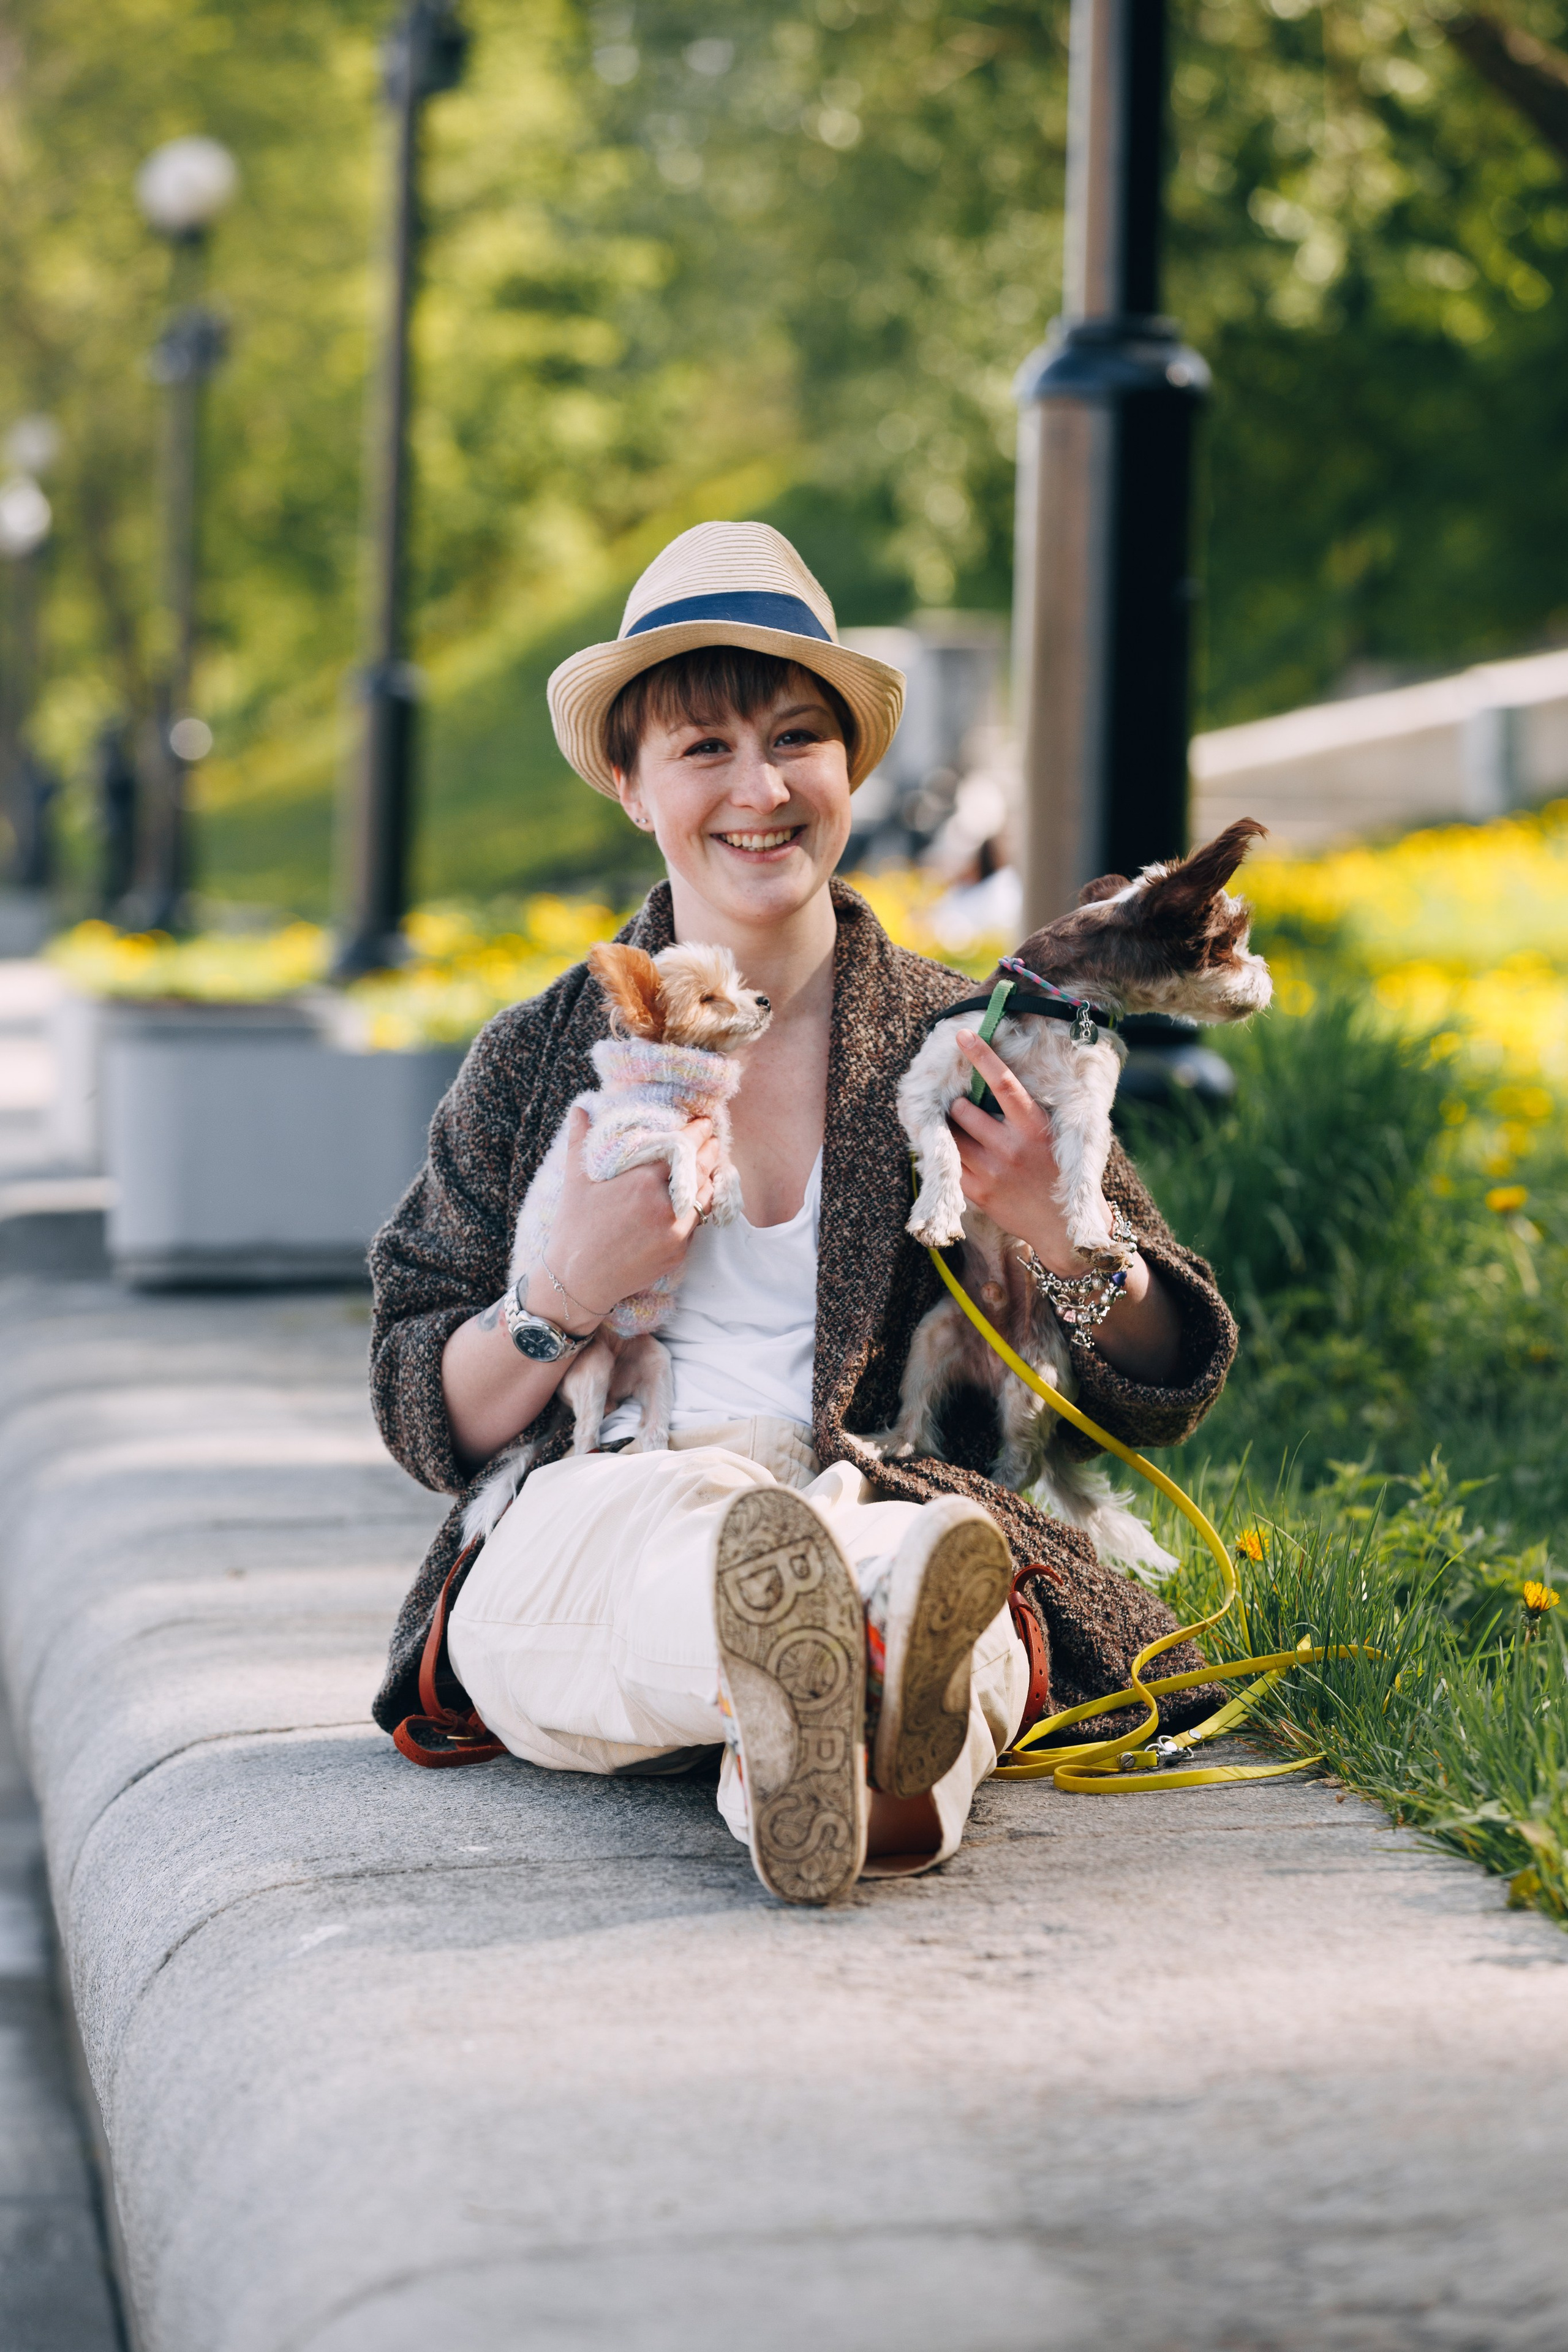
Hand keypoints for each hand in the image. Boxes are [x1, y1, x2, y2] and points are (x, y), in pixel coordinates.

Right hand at [533, 1106, 721, 1327]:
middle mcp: (665, 1206)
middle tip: (712, 1138)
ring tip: (709, 1164)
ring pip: (704, 1197)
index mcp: (642, 1182)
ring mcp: (676, 1232)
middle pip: (700, 1170)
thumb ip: (582, 1140)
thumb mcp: (576, 1181)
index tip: (702, 1122)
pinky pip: (697, 1223)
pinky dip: (699, 1206)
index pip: (682, 1147)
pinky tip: (697, 1197)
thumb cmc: (574, 1229)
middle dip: (709, 1151)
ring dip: (709, 1178)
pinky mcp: (679, 1252)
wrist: (578, 1283)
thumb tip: (579, 1108)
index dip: (696, 1132)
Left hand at [947, 1029, 1083, 1274]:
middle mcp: (1011, 1147)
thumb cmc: (1059, 1172)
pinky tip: (963, 1155)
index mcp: (1034, 1127)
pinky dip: (951, 1155)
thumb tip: (994, 1082)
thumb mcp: (1054, 1137)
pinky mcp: (977, 1193)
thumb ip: (1027, 1113)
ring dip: (953, 1129)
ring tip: (965, 1132)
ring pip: (953, 1136)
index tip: (963, 1036)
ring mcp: (991, 1172)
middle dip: (961, 1105)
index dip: (981, 1055)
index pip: (1002, 1082)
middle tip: (967, 1108)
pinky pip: (950, 1163)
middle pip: (964, 1110)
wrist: (1062, 1227)